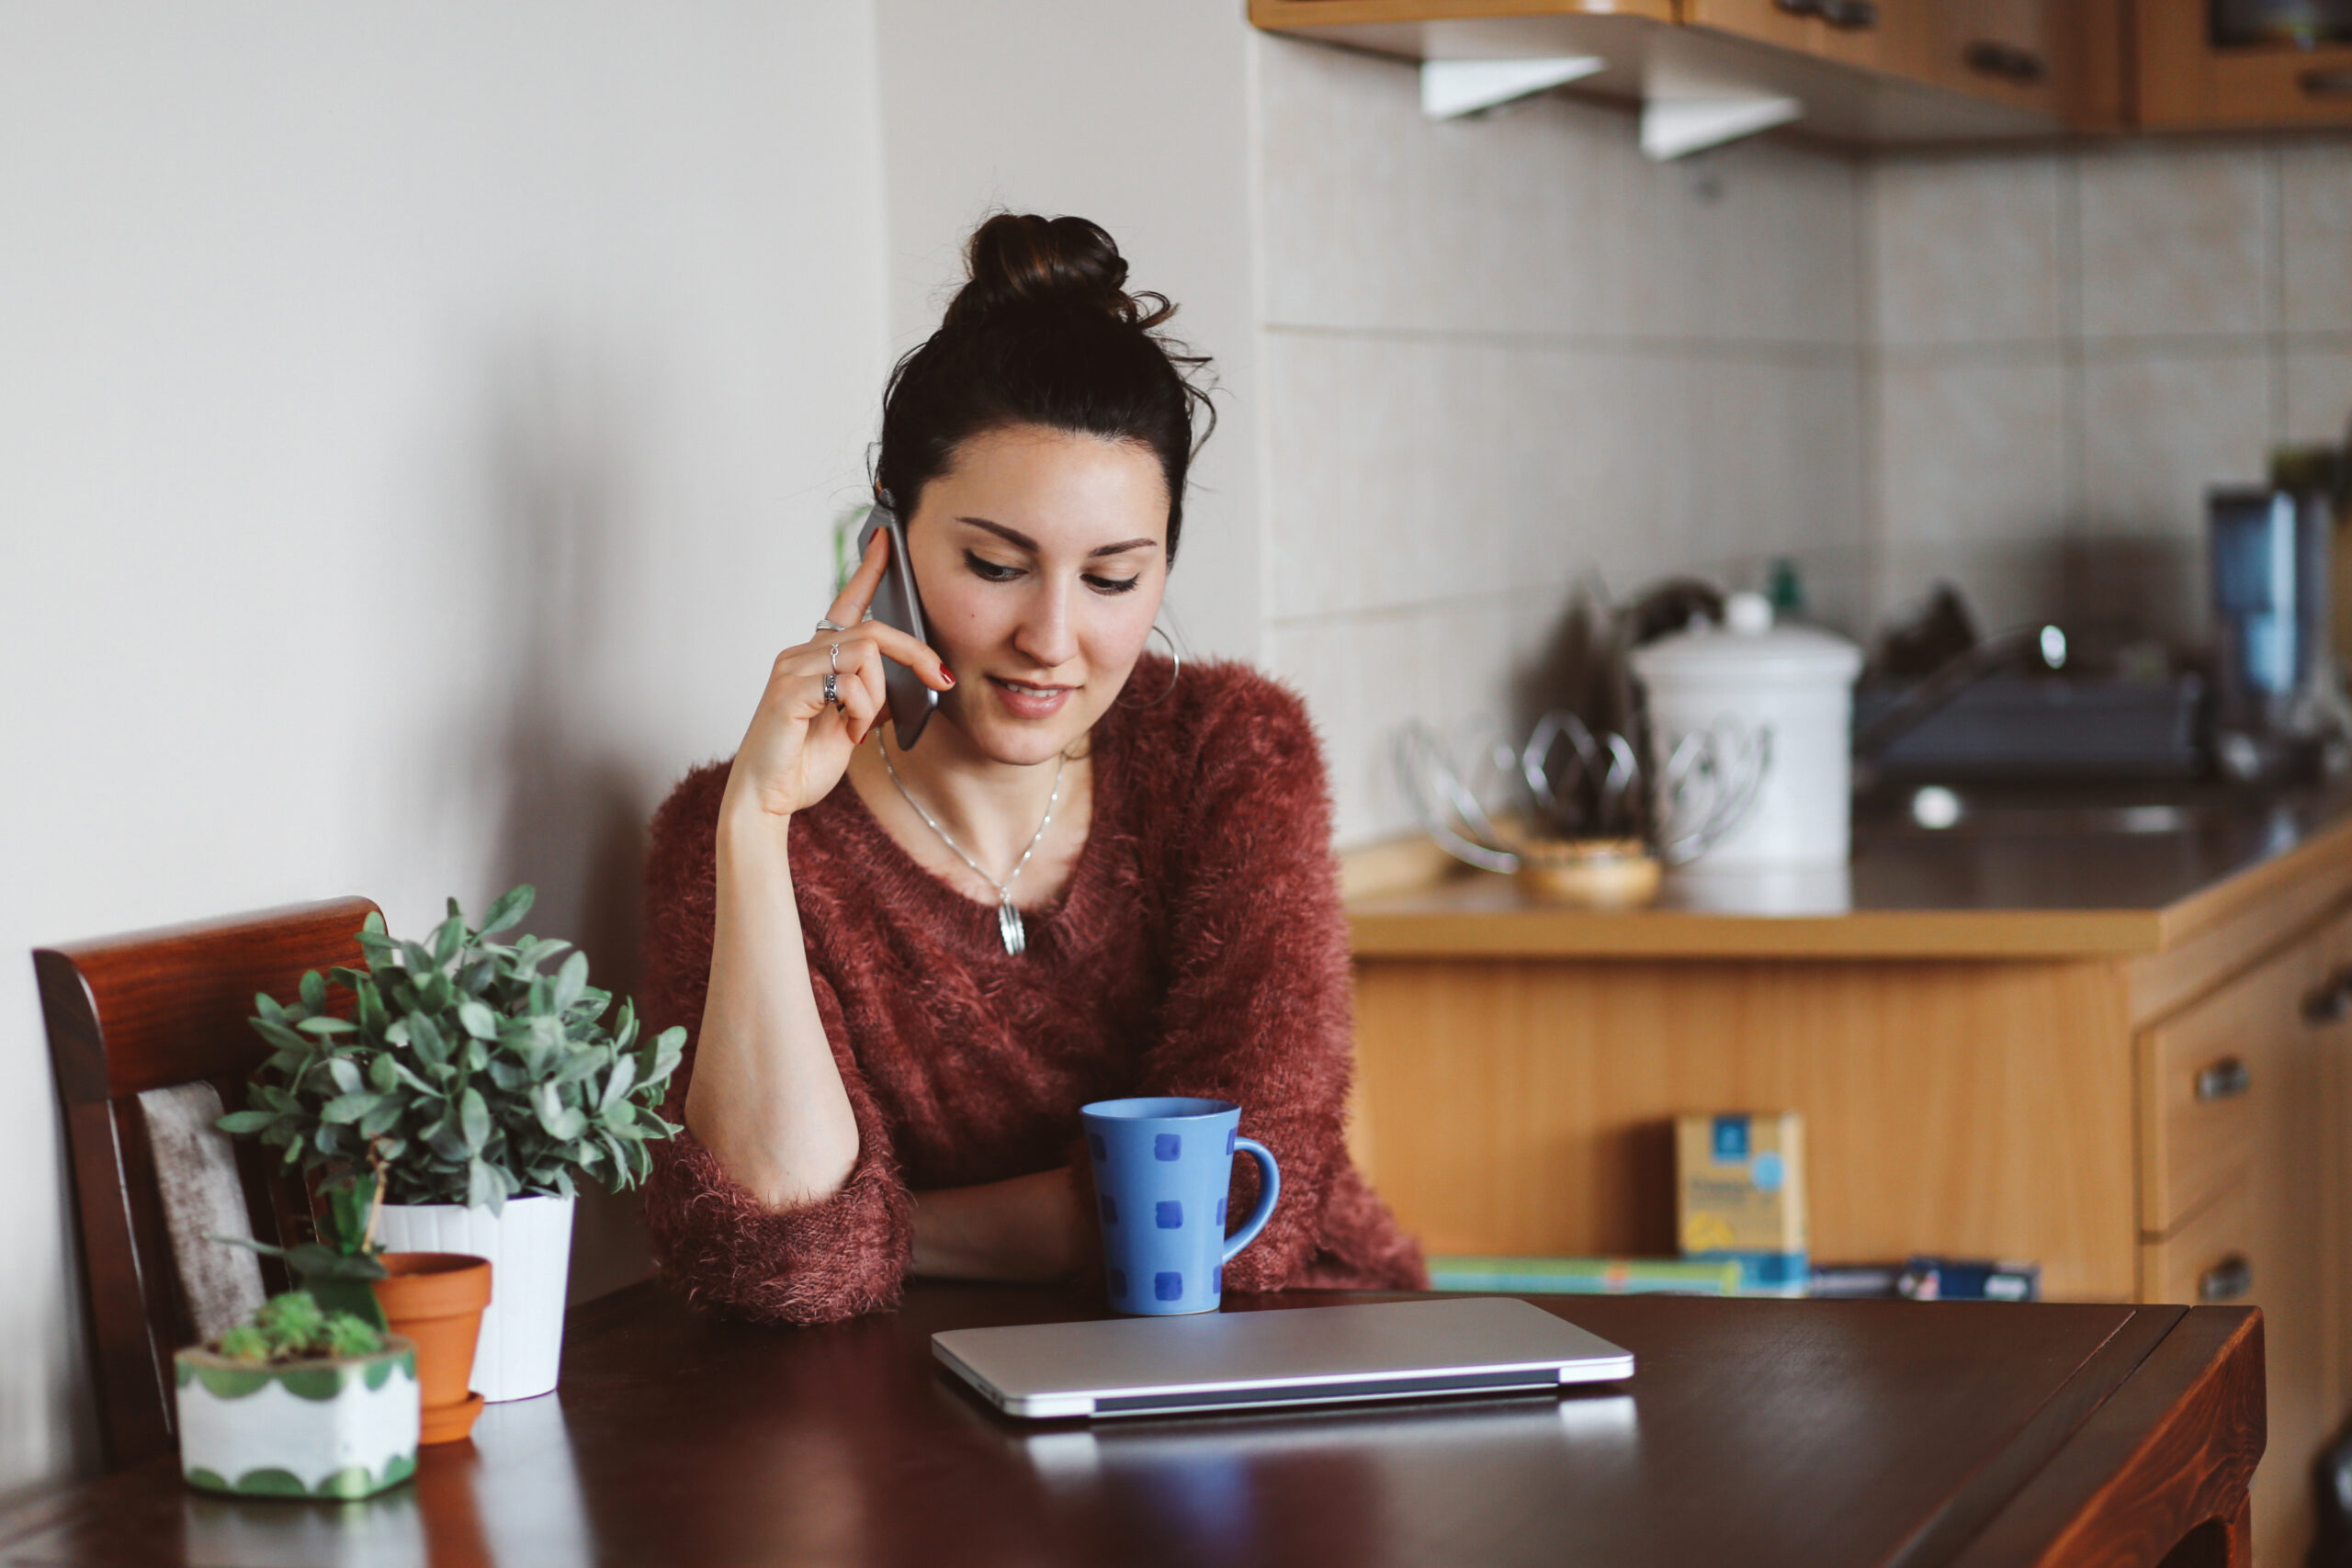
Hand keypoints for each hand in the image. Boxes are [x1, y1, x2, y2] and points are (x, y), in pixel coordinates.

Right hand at [721, 529, 953, 823]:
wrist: (768, 798)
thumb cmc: (802, 763)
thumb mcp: (854, 727)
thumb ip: (876, 698)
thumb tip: (913, 684)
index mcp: (818, 657)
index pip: (847, 603)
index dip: (869, 569)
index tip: (887, 538)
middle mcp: (801, 653)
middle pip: (874, 630)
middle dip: (916, 654)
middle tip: (940, 680)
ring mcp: (792, 669)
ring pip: (866, 655)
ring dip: (879, 698)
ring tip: (860, 729)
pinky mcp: (788, 690)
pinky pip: (848, 682)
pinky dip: (862, 712)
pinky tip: (848, 734)